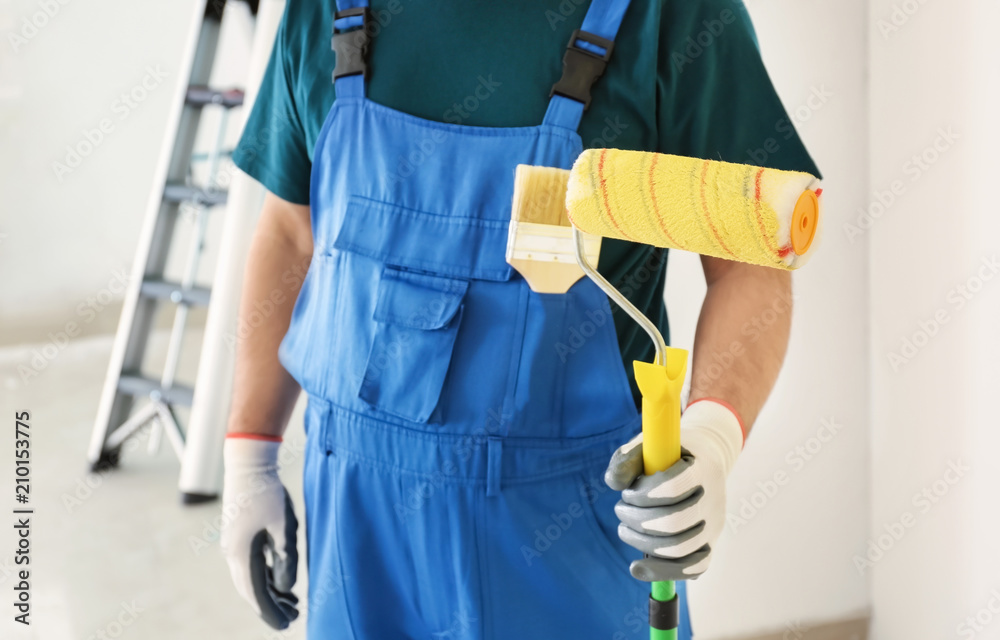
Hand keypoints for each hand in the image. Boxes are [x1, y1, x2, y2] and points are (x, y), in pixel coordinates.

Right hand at [221, 437, 299, 628]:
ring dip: (270, 592)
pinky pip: (251, 565)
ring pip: (251, 578)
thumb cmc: (268, 493)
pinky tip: (280, 582)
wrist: (248, 464)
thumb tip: (285, 587)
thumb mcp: (284, 528)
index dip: (271, 612)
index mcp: (242, 554)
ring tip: (292, 603)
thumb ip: (286, 559)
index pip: (256, 593)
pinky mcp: (239, 537)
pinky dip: (266, 577)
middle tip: (293, 618)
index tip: (286, 625)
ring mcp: (234, 546)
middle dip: (271, 606)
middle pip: (251, 590)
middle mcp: (233, 554)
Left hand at [605, 399, 743, 580]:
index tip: (627, 492)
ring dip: (642, 543)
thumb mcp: (648, 446)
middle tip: (620, 510)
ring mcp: (714, 526)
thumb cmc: (668, 454)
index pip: (673, 487)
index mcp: (701, 468)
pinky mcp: (709, 545)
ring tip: (625, 529)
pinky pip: (692, 569)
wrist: (705, 461)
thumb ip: (627, 459)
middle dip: (636, 521)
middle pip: (673, 523)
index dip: (643, 495)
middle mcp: (713, 500)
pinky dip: (662, 572)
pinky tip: (637, 568)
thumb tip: (613, 483)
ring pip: (679, 550)